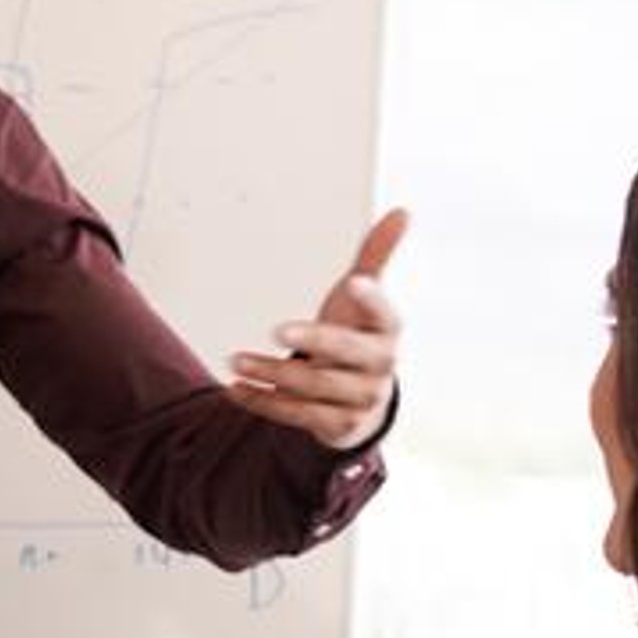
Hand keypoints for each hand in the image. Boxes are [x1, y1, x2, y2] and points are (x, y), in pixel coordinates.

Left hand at [227, 208, 405, 450]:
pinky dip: (263, 401)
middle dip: (313, 340)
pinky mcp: (337, 425)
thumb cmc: (358, 338)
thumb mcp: (364, 299)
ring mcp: (360, 399)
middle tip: (277, 328)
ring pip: (313, 385)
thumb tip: (401, 212)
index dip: (371, 300)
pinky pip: (296, 415)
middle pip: (345, 352)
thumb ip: (376, 257)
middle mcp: (380, 367)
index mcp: (387, 330)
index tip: (353, 283)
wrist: (362, 402)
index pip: (384, 314)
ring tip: (236, 360)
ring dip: (271, 372)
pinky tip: (236, 389)